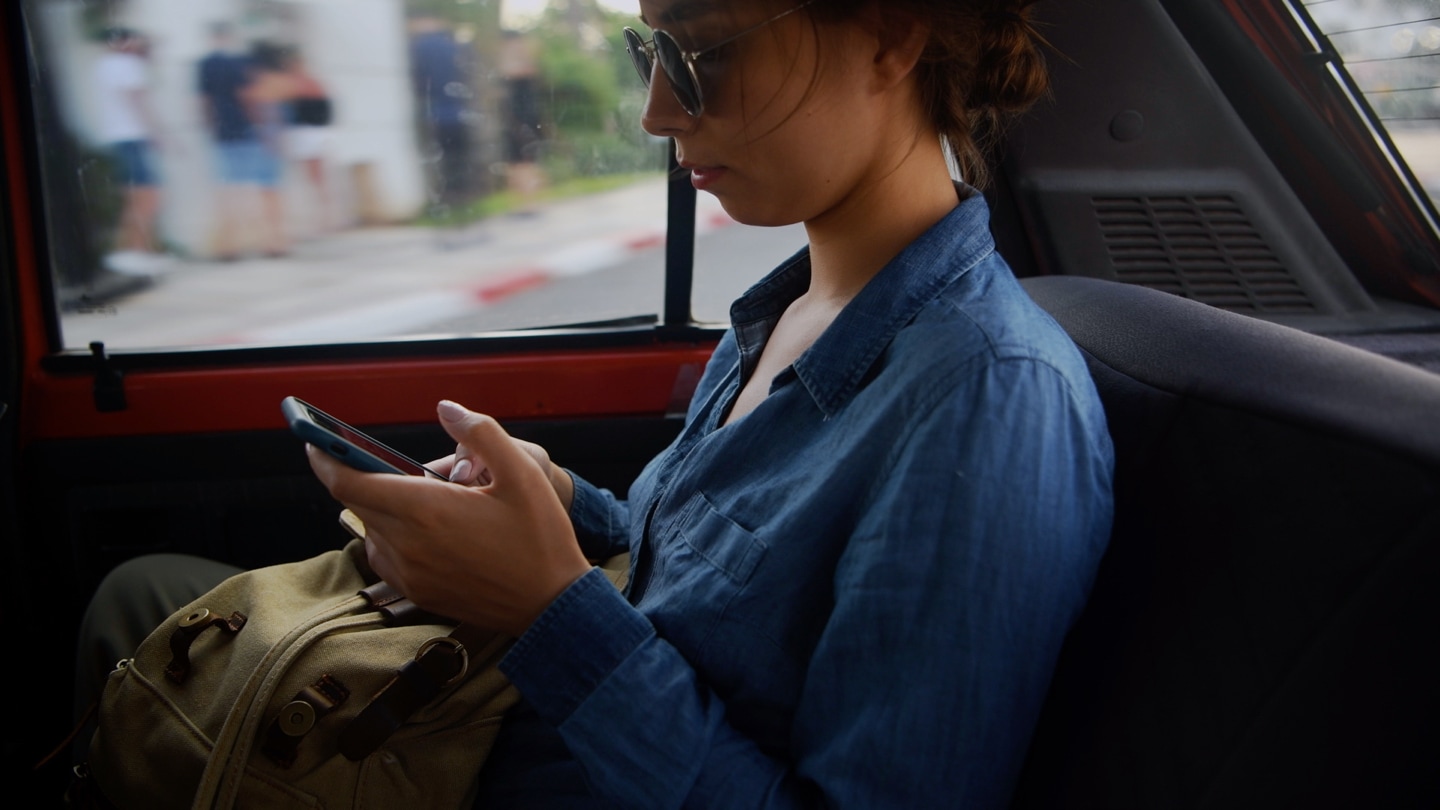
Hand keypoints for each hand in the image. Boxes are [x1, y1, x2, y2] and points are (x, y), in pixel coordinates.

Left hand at [307, 400, 591, 635]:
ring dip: (383, 508)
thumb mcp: (523, 473)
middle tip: (389, 463)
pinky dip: (392, 535)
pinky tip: (427, 529)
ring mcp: (409, 573)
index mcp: (426, 510)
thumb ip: (482, 432)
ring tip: (426, 499)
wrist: (550, 605)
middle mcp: (408, 544)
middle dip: (365, 477)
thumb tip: (446, 408)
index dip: (325, 458)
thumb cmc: (539, 537)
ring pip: (372, 529)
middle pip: (359, 502)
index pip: (348, 483)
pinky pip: (385, 555)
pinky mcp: (415, 592)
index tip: (315, 442)